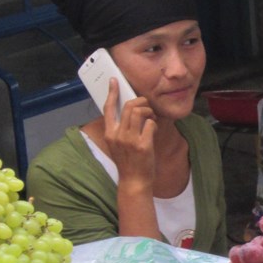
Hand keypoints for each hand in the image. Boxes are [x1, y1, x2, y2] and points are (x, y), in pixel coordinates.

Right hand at [102, 77, 156, 191]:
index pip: (108, 108)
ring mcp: (130, 140)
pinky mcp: (143, 145)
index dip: (112, 92)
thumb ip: (121, 129)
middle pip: (129, 106)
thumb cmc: (128, 162)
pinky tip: (153, 131)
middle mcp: (117, 135)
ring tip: (151, 119)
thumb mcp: (118, 145)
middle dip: (141, 102)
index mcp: (109, 134)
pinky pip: (150, 124)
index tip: (114, 80)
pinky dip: (154, 124)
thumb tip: (130, 111)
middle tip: (147, 108)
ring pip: (139, 112)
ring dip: (149, 112)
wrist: (134, 182)